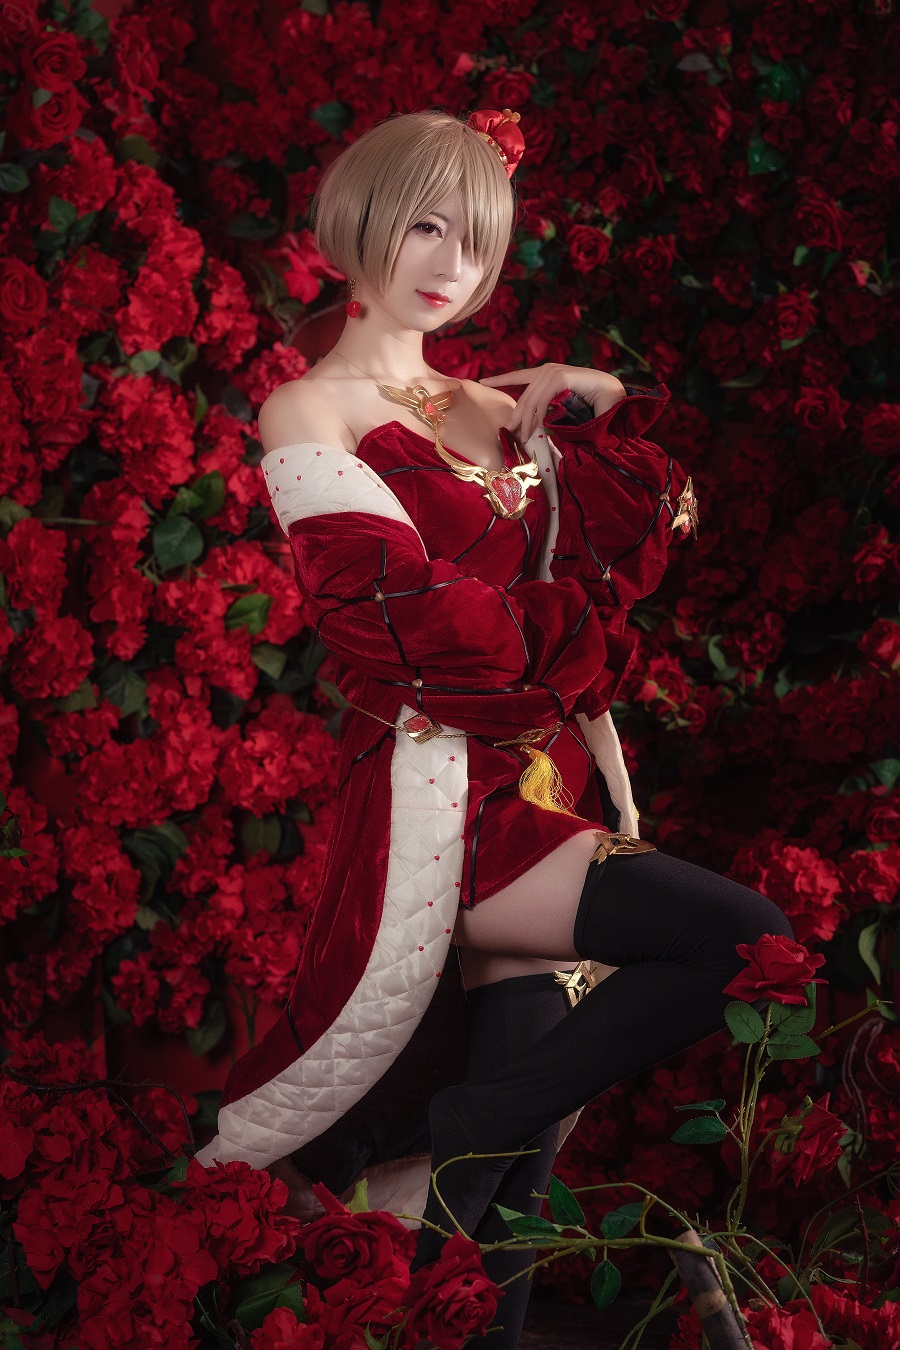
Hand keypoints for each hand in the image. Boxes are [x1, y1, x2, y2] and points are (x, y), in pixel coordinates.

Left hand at [480, 363, 626, 443]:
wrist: (614, 397)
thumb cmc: (592, 405)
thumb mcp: (562, 406)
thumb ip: (547, 410)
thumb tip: (530, 424)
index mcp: (547, 374)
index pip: (519, 375)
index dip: (501, 378)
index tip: (483, 381)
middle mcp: (548, 369)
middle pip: (524, 396)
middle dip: (515, 416)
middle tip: (507, 433)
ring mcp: (554, 371)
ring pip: (531, 400)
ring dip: (526, 421)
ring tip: (521, 438)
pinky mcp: (561, 377)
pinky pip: (542, 400)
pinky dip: (537, 416)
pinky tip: (535, 429)